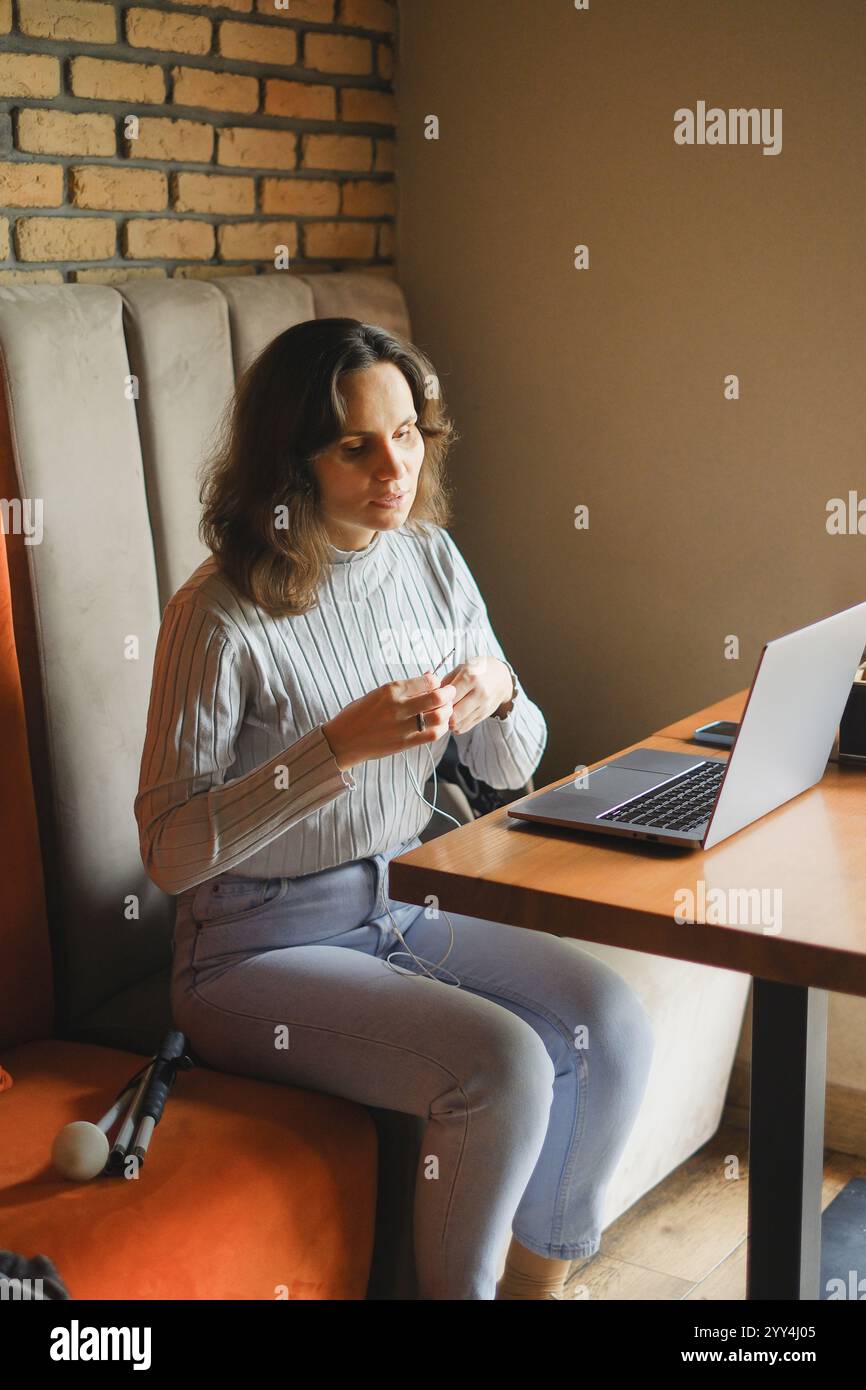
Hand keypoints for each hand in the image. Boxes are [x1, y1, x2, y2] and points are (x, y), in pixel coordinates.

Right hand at [322, 671, 456, 771]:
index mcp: (390, 690)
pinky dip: (440, 728)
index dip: (437, 681)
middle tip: (450, 693)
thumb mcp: (377, 693)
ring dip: (447, 711)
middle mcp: (398, 708)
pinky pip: (432, 735)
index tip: (437, 683)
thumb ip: (404, 687)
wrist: (342, 741)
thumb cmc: (359, 714)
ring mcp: (402, 727)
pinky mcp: (404, 743)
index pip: (427, 681)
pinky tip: (438, 724)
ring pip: (438, 717)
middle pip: (437, 698)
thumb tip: (429, 677)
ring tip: (445, 709)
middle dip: (449, 693)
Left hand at [437, 656, 512, 734]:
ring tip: (443, 713)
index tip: (432, 699)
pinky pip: (464, 727)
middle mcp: (479, 693)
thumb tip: (428, 694)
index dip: (437, 701)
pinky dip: (455, 725)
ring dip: (447, 722)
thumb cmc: (477, 670)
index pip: (449, 697)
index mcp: (470, 677)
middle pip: (454, 714)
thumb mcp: (460, 668)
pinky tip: (452, 718)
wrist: (502, 677)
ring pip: (458, 724)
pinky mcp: (484, 716)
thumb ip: (444, 681)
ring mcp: (483, 707)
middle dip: (441, 714)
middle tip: (435, 709)